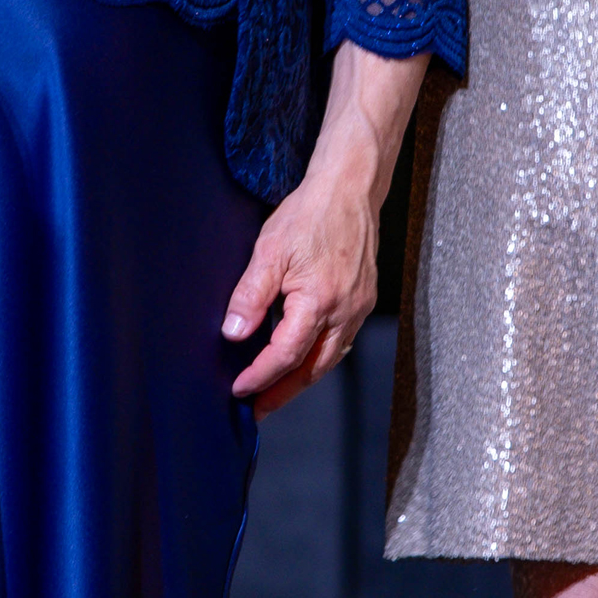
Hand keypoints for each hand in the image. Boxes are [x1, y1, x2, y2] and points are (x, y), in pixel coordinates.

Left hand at [223, 156, 380, 415]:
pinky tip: (303, 357)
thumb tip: (233, 333)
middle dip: (284, 392)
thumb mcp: (269, 251)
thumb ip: (251, 296)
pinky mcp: (364, 300)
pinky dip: (319, 357)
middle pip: (313, 369)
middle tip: (258, 408)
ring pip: (330, 358)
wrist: (350, 189)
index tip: (240, 389)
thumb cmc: (311, 214)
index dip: (261, 376)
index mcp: (319, 301)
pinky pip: (341, 341)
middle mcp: (345, 311)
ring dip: (302, 378)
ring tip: (276, 391)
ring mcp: (359, 307)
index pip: (286, 355)